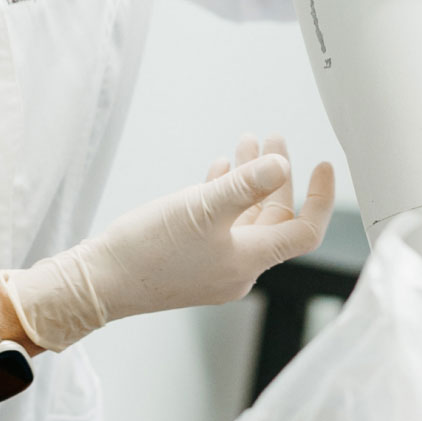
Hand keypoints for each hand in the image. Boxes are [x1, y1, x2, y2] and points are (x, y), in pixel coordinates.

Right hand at [1, 135, 336, 350]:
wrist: (98, 283)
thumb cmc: (147, 251)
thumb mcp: (201, 209)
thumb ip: (244, 185)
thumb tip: (282, 164)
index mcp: (249, 260)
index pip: (304, 230)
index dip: (319, 197)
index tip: (323, 165)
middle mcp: (238, 267)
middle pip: (274, 218)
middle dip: (277, 175)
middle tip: (274, 137)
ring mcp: (214, 265)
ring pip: (245, 217)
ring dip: (250, 179)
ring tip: (247, 143)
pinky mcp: (190, 260)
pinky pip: (220, 224)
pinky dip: (225, 194)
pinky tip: (219, 170)